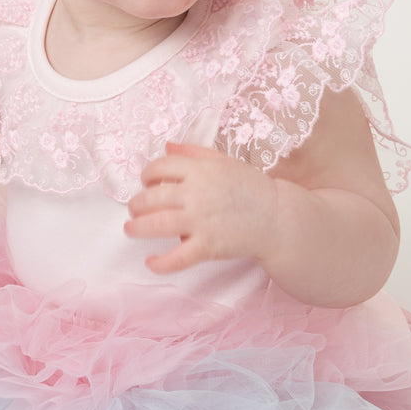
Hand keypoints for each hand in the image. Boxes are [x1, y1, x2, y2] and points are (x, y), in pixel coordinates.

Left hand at [124, 141, 278, 274]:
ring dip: (137, 227)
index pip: (160, 167)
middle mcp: (197, 193)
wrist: (278, 217)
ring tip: (131, 228)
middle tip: (135, 209)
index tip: (147, 182)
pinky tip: (151, 262)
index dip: (147, 174)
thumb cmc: (251, 188)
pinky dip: (160, 263)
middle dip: (137, 203)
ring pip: (156, 224)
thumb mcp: (224, 162)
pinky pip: (177, 258)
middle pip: (151, 196)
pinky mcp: (208, 246)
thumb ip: (194, 153)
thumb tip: (168, 146)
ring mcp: (201, 220)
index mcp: (201, 170)